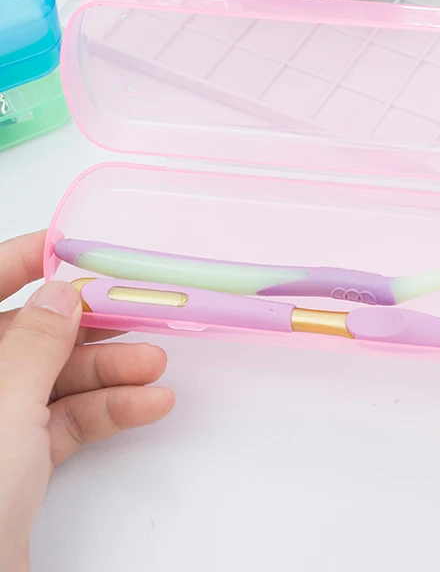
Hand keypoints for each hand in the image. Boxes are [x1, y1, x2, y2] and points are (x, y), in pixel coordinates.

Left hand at [0, 231, 174, 571]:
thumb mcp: (4, 409)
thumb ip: (36, 343)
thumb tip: (61, 292)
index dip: (22, 260)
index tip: (74, 245)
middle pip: (28, 335)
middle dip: (86, 324)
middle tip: (134, 305)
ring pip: (54, 379)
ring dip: (110, 370)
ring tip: (156, 362)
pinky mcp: (15, 462)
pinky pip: (66, 421)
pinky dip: (109, 411)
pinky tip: (150, 403)